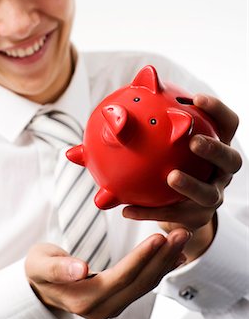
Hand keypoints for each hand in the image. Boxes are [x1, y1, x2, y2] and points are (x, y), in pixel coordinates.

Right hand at [25, 228, 190, 318]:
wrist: (39, 286)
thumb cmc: (38, 270)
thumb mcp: (40, 264)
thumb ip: (58, 268)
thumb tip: (80, 269)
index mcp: (84, 298)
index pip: (121, 276)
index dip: (142, 257)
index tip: (160, 236)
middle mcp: (102, 307)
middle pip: (140, 281)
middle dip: (163, 257)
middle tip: (182, 233)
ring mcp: (111, 305)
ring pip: (145, 283)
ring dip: (165, 261)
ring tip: (182, 238)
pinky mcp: (116, 299)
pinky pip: (142, 284)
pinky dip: (159, 268)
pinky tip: (174, 256)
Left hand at [123, 94, 241, 260]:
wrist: (176, 204)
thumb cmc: (165, 164)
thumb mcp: (155, 147)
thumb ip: (130, 135)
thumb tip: (87, 134)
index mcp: (214, 144)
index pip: (226, 124)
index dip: (216, 110)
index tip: (197, 99)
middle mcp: (220, 171)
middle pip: (230, 159)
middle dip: (214, 149)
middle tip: (193, 142)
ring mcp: (213, 196)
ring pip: (209, 194)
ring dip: (191, 185)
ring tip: (171, 177)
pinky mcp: (198, 219)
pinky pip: (176, 217)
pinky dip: (151, 213)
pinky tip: (127, 209)